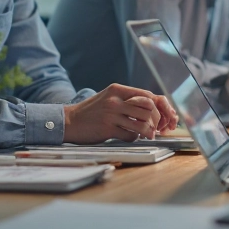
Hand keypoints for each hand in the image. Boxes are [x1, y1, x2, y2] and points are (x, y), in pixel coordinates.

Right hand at [63, 84, 178, 143]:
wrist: (69, 121)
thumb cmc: (92, 110)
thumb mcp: (108, 97)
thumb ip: (126, 98)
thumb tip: (151, 105)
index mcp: (117, 90)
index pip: (147, 95)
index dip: (157, 106)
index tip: (159, 115)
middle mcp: (115, 100)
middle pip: (148, 109)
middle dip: (155, 121)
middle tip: (156, 128)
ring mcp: (111, 115)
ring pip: (141, 124)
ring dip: (147, 132)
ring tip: (147, 135)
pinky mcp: (107, 129)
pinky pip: (129, 135)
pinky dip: (134, 138)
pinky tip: (131, 137)